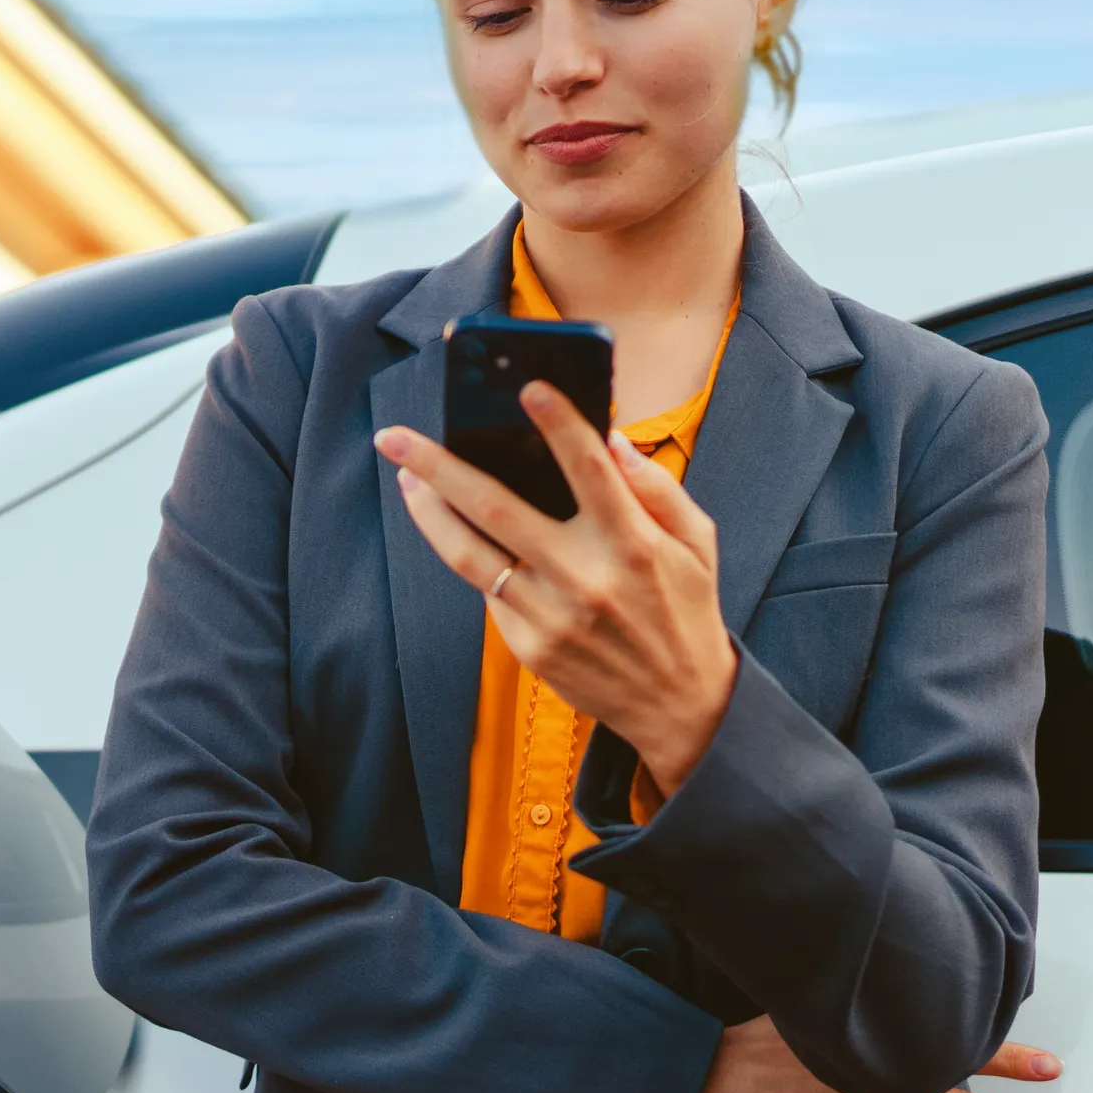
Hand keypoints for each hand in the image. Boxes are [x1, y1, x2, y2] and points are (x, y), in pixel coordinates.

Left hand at [375, 382, 738, 793]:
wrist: (678, 705)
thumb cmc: (685, 609)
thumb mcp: (697, 544)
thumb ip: (658, 488)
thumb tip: (611, 439)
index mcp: (634, 544)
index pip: (589, 470)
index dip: (559, 424)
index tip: (527, 386)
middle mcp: (586, 579)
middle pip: (496, 508)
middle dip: (438, 465)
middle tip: (395, 435)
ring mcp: (551, 616)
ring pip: (470, 554)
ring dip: (428, 512)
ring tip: (405, 477)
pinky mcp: (529, 646)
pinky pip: (488, 590)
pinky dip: (465, 553)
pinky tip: (448, 525)